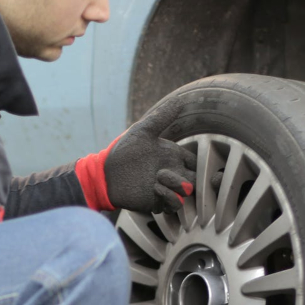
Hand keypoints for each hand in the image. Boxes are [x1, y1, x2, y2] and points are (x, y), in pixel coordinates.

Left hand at [75, 98, 197, 213]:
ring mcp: (166, 188)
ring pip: (187, 192)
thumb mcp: (143, 131)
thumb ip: (162, 118)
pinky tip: (156, 187)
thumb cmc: (124, 151)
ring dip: (178, 185)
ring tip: (160, 176)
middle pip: (196, 179)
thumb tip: (180, 100)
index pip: (196, 162)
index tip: (189, 160)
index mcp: (173, 156)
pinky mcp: (158, 202)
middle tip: (178, 171)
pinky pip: (174, 204)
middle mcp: (173, 173)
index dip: (198, 162)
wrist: (105, 173)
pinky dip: (169, 196)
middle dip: (195, 178)